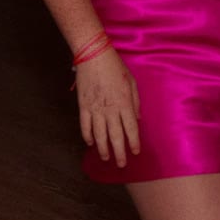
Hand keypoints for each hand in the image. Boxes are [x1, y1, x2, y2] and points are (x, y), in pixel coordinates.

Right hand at [74, 49, 139, 168]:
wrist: (93, 55)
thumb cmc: (114, 66)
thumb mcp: (131, 81)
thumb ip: (135, 102)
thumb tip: (137, 118)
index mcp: (124, 103)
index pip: (131, 128)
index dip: (134, 142)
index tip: (136, 152)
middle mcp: (110, 109)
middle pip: (116, 136)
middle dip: (120, 152)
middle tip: (121, 164)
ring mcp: (95, 109)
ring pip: (99, 135)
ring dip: (103, 148)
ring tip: (106, 158)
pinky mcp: (83, 106)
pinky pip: (85, 126)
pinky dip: (87, 136)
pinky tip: (91, 143)